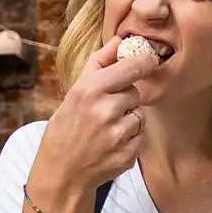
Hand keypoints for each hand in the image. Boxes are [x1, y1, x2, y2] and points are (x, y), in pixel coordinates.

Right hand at [33, 35, 157, 193]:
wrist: (62, 172)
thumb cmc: (66, 128)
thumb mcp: (74, 92)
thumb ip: (98, 63)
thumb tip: (119, 40)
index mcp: (91, 89)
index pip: (132, 67)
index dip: (144, 62)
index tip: (149, 60)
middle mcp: (105, 110)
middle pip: (136, 93)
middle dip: (126, 99)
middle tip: (107, 111)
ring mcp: (118, 134)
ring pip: (140, 116)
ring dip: (129, 120)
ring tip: (107, 129)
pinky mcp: (127, 154)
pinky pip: (141, 137)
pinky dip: (130, 140)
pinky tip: (111, 144)